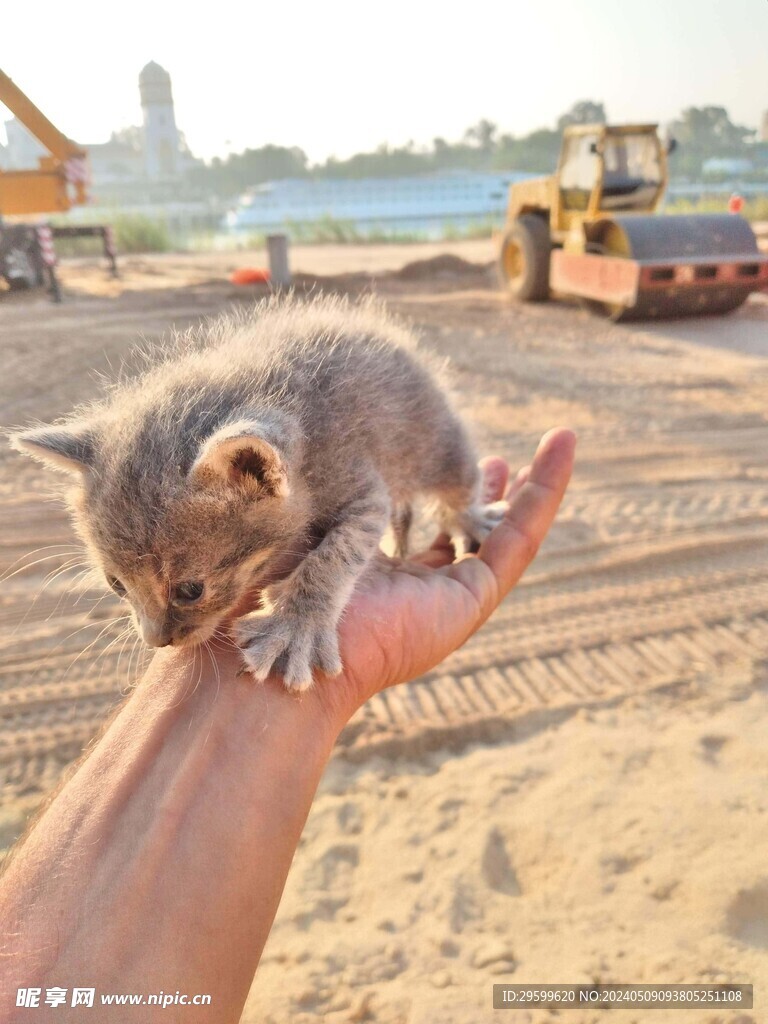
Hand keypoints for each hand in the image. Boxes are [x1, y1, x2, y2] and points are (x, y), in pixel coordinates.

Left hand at [315, 428, 575, 725]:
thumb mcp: (318, 529)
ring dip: (536, 484)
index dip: (447, 496)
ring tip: (561, 441)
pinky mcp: (475, 598)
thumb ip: (338, 500)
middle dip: (492, 492)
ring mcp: (452, 595)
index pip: (428, 533)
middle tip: (507, 458)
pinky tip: (561, 453)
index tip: (453, 456)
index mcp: (384, 577)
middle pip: (472, 533)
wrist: (293, 647)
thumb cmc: (284, 592)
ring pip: (507, 531)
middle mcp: (421, 589)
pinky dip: (544, 494)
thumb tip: (334, 457)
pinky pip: (518, 539)